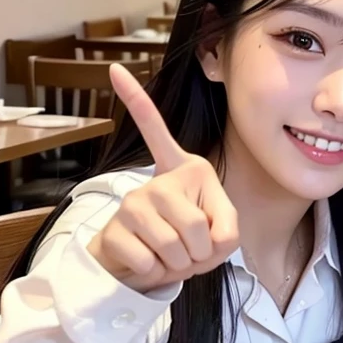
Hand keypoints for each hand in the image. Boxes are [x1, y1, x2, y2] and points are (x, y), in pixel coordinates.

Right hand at [87, 64, 239, 292]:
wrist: (151, 265)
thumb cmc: (192, 241)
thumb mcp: (223, 232)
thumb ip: (228, 231)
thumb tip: (208, 237)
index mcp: (186, 170)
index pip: (158, 131)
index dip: (135, 101)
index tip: (114, 69)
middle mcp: (157, 181)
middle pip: (199, 229)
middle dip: (204, 253)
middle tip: (192, 250)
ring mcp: (132, 204)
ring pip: (176, 249)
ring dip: (182, 265)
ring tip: (174, 256)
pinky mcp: (114, 231)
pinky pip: (151, 263)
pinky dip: (159, 273)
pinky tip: (151, 261)